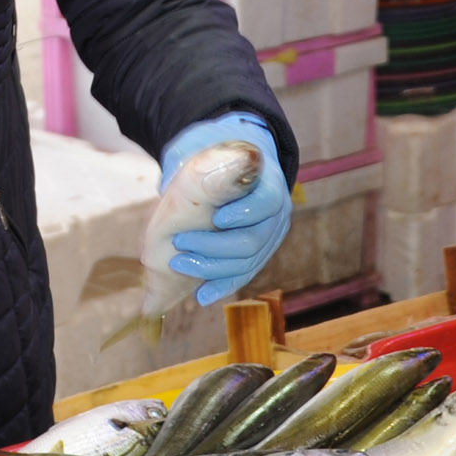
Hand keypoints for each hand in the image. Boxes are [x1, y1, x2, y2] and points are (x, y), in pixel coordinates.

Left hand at [158, 115, 293, 306]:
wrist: (222, 177)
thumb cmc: (212, 167)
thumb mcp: (210, 161)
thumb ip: (211, 167)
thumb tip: (218, 168)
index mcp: (269, 185)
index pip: (266, 202)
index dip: (243, 213)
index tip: (216, 218)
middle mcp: (276, 215)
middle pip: (253, 240)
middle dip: (214, 246)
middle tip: (180, 241)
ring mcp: (269, 238)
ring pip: (248, 262)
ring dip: (211, 267)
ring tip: (179, 264)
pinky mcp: (258, 256)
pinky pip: (243, 275)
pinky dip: (221, 285)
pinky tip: (201, 295)